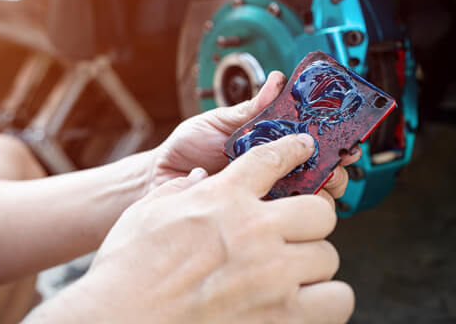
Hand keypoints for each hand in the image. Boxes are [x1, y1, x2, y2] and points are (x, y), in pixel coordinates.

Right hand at [30, 134, 353, 323]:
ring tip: (296, 275)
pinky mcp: (284, 319)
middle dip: (311, 221)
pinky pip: (336, 302)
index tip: (305, 148)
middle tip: (294, 235)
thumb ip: (180, 191)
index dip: (294, 149)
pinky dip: (324, 303)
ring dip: (314, 266)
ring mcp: (274, 276)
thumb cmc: (125, 271)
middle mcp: (255, 231)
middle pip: (320, 211)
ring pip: (330, 257)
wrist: (119, 321)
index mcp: (222, 198)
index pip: (273, 159)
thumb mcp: (146, 214)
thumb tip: (198, 178)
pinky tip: (302, 304)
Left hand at [149, 71, 361, 203]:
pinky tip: (283, 198)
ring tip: (310, 179)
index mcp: (271, 142)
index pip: (312, 139)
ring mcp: (267, 194)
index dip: (333, 135)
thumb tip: (276, 81)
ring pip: (310, 196)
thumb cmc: (186, 149)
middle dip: (335, 164)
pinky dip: (290, 208)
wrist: (158, 180)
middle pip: (322, 169)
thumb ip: (249, 109)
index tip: (345, 131)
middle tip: (331, 159)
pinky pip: (282, 216)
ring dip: (318, 187)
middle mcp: (275, 170)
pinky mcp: (255, 216)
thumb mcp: (217, 121)